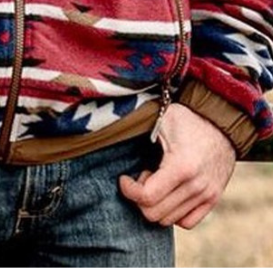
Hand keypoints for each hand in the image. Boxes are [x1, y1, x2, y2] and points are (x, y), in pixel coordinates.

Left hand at [119, 103, 235, 228]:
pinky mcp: (213, 199)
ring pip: (169, 220)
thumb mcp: (162, 119)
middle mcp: (196, 186)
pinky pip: (187, 222)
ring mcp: (206, 195)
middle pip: (155, 214)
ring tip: (156, 182)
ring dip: (156, 204)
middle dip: (140, 198)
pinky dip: (173, 212)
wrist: (222, 121)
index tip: (124, 179)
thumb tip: (116, 135)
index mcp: (181, 166)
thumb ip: (143, 132)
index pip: (147, 197)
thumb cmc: (188, 118)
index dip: (129, 190)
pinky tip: (169, 192)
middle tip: (141, 177)